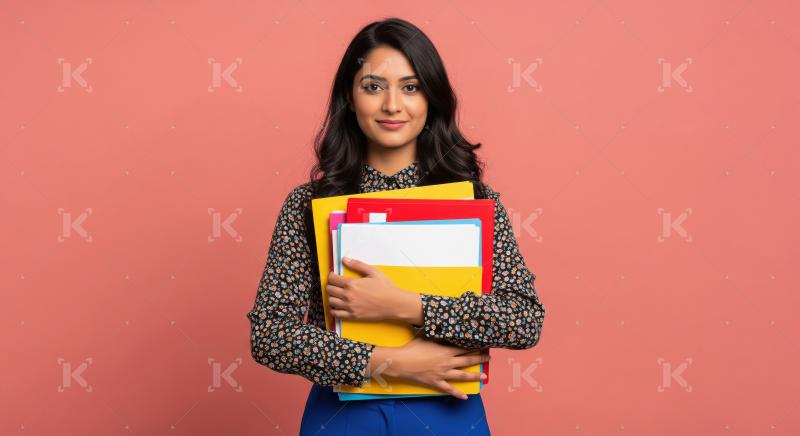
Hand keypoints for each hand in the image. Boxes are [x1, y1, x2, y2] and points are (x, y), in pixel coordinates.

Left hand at [328, 257, 422, 323]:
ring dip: (331, 297)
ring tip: (337, 294)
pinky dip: (334, 309)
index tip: (334, 275)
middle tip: (336, 284)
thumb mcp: (373, 272)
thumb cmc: (386, 288)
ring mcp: (350, 307)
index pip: (332, 279)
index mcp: (352, 284)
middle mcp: (348, 296)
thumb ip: (357, 264)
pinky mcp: (353, 316)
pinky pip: (336, 314)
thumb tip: (345, 260)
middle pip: (329, 290)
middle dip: (330, 285)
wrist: (394, 304)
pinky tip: (338, 306)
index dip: (331, 276)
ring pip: (331, 301)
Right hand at [368, 337, 488, 399]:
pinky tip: (465, 397)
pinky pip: (449, 389)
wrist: (402, 362)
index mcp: (446, 351)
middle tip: (489, 359)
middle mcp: (447, 362)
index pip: (465, 348)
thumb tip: (444, 327)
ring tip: (483, 376)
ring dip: (474, 376)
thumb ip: (437, 335)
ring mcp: (443, 374)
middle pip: (467, 361)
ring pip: (462, 375)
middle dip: (480, 359)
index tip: (484, 345)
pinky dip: (457, 394)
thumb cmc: (412, 348)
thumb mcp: (426, 337)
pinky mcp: (436, 383)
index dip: (475, 346)